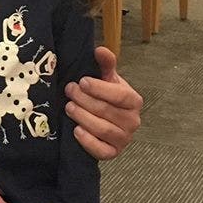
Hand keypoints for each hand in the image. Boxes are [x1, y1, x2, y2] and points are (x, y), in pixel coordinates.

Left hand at [65, 46, 141, 160]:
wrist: (105, 118)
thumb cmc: (105, 95)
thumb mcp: (106, 78)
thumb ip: (105, 64)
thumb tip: (99, 49)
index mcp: (133, 101)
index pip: (120, 95)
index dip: (100, 89)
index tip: (82, 81)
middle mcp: (133, 121)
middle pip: (107, 111)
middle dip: (84, 100)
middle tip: (69, 91)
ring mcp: (124, 139)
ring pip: (103, 130)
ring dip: (83, 117)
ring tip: (68, 107)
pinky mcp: (113, 153)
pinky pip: (102, 151)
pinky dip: (88, 142)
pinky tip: (76, 130)